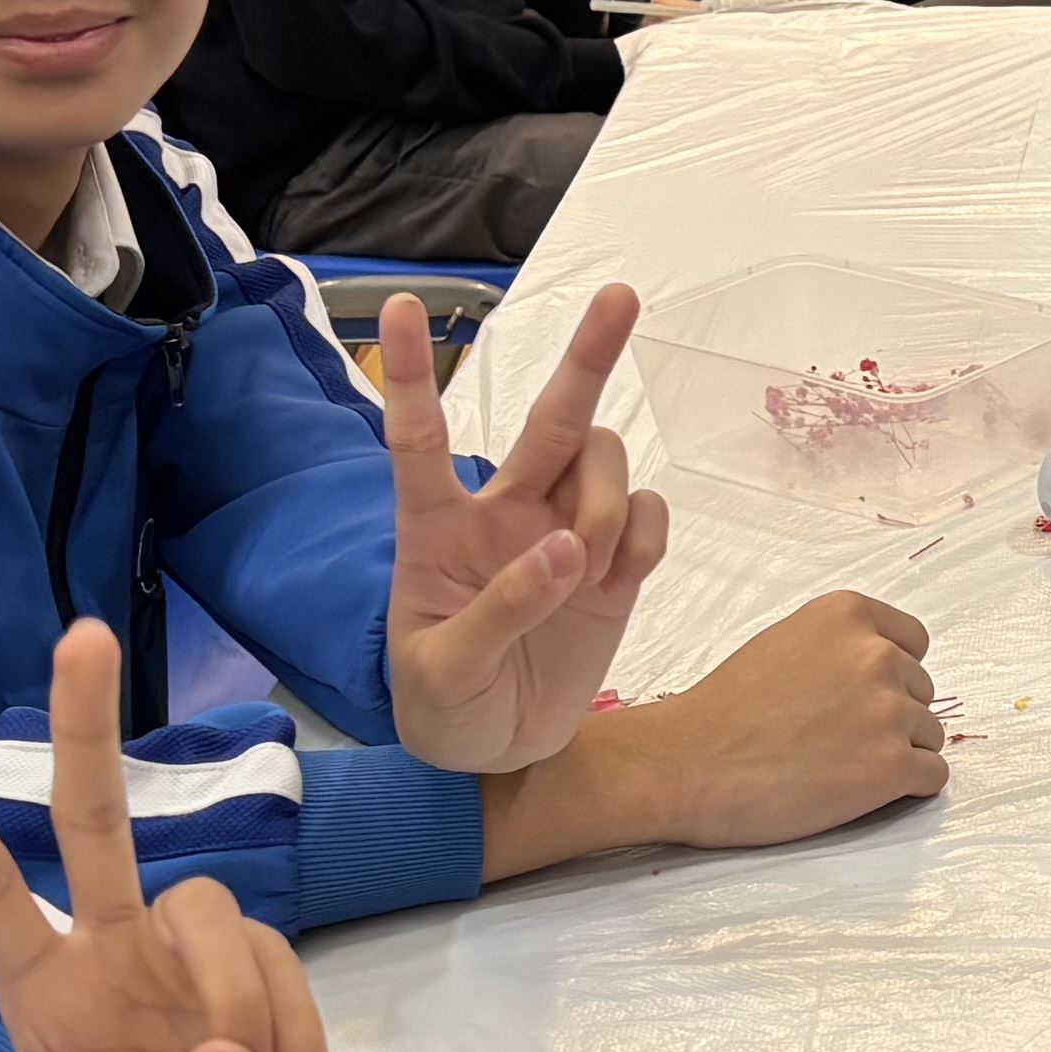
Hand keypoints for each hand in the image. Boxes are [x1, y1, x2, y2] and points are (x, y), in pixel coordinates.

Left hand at [0, 622, 337, 1051]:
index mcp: (42, 999)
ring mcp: (187, 959)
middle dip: (82, 727)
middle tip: (82, 638)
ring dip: (243, 1000)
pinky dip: (296, 1037)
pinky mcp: (263, 977)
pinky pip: (283, 972)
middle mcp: (109, 954)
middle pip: (92, 821)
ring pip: (216, 912)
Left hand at [377, 284, 663, 776]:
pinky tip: (622, 577)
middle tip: (621, 297)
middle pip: (550, 419)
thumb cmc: (444, 707)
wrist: (495, 755)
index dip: (415, 374)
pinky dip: (646, 537)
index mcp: (436, 528)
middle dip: (586, 356)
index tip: (401, 304)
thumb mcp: (443, 672)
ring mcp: (564, 534)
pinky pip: (648, 516)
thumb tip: (565, 550)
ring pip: (604, 464)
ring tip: (591, 566)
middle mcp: (505, 512)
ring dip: (606, 501)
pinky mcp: (614, 568)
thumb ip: (499, 611)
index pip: (419, 438)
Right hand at [575, 593, 945, 858]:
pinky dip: (905, 788)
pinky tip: (860, 791)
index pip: (913, 642)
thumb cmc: (722, 711)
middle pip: (921, 691)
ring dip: (896, 753)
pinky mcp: (892, 767)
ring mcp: (889, 711)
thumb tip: (877, 672)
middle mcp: (877, 655)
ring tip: (840, 766)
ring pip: (929, 735)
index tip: (857, 699)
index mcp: (848, 615)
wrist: (686, 764)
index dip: (889, 676)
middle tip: (835, 740)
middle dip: (890, 717)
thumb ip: (837, 647)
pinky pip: (933, 775)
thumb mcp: (783, 643)